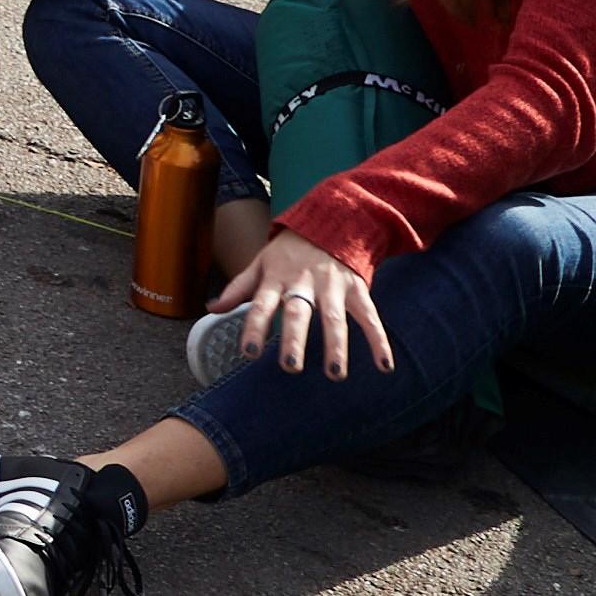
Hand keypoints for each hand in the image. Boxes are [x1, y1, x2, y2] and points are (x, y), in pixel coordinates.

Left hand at [204, 231, 394, 381]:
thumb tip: (211, 308)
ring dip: (336, 346)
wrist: (331, 221)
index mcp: (276, 278)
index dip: (254, 327)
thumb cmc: (289, 251)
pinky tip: (384, 364)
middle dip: (294, 339)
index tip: (249, 353)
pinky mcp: (357, 288)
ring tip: (335, 374)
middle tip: (290, 366)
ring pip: (334, 318)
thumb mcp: (260, 262)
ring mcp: (332, 286)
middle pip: (297, 313)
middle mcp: (303, 283)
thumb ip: (238, 288)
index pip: (261, 305)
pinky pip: (369, 316)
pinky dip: (378, 340)